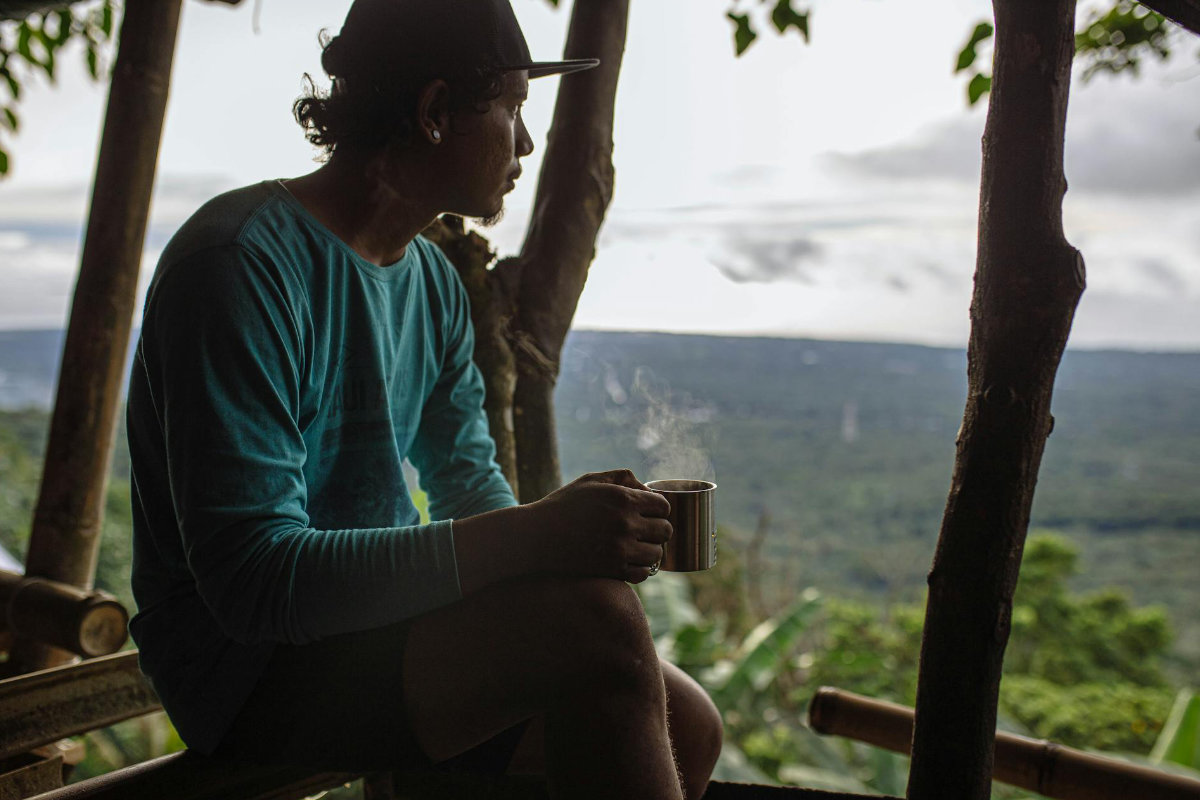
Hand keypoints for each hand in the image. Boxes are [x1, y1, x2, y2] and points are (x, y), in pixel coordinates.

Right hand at [525, 469, 671, 582]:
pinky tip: (629, 562)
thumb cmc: (564, 505)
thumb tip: (648, 490)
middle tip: (644, 531)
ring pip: (657, 554)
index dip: (658, 510)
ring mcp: (620, 549)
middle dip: (657, 530)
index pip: (664, 506)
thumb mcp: (591, 481)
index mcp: (623, 498)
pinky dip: (640, 569)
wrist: (536, 536)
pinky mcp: (612, 570)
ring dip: (651, 551)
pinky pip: (643, 574)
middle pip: (665, 531)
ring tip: (637, 547)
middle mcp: (625, 523)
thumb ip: (623, 478)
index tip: (649, 513)